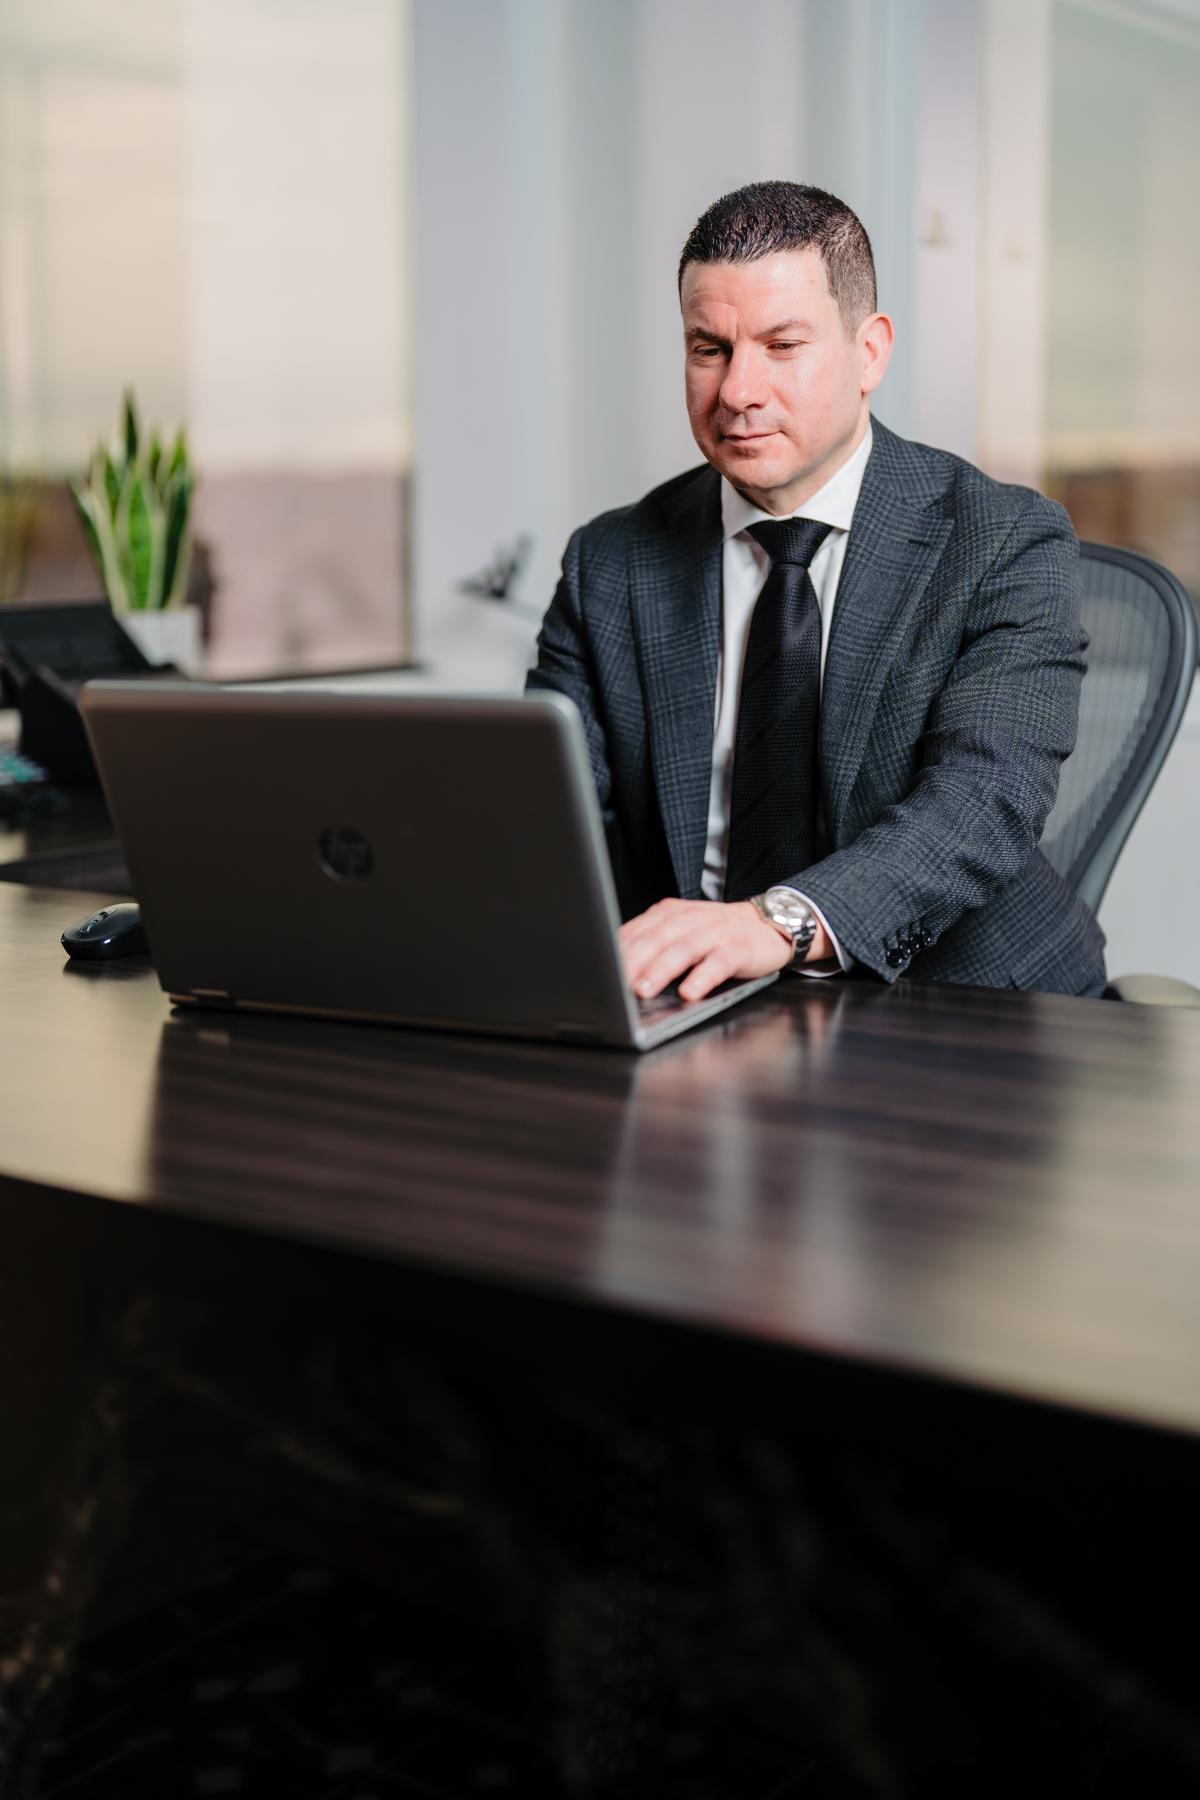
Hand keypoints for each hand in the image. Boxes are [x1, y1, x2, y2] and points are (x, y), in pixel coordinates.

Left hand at [618, 898, 830, 1002]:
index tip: (600, 969)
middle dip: (633, 961)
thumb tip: (616, 966)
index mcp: (671, 913)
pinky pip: (718, 963)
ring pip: (683, 950)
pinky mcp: (739, 949)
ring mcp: (716, 932)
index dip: (618, 950)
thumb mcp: (681, 931)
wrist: (768, 925)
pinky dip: (702, 977)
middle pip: (657, 939)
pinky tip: (690, 992)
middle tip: (616, 982)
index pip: (638, 930)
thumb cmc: (717, 933)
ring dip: (661, 970)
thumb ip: (653, 942)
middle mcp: (692, 918)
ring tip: (644, 989)